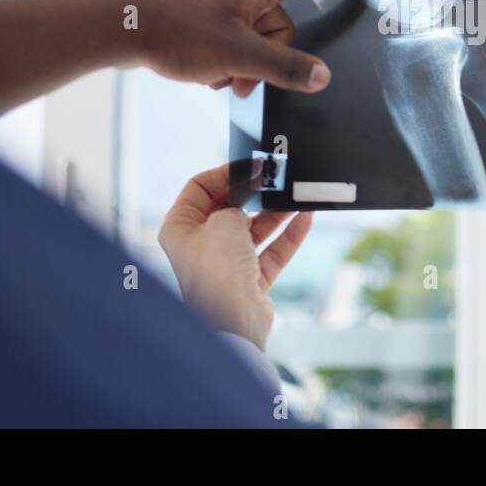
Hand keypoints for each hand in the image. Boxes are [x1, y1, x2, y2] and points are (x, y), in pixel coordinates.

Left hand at [134, 0, 371, 96]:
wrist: (123, 28)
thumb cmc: (178, 32)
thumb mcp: (238, 55)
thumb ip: (285, 67)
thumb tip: (323, 77)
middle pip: (284, 26)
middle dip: (269, 57)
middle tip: (239, 75)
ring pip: (259, 39)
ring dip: (245, 64)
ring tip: (218, 76)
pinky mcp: (210, 13)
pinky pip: (238, 40)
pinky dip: (228, 59)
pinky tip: (207, 71)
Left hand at [158, 162, 312, 350]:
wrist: (234, 319)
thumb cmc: (217, 270)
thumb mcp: (224, 219)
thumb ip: (237, 200)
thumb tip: (250, 189)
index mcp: (180, 227)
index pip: (199, 188)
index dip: (224, 173)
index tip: (249, 166)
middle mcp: (200, 244)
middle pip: (229, 207)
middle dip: (253, 193)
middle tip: (274, 179)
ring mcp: (225, 263)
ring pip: (253, 229)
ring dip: (275, 213)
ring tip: (295, 196)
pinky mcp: (249, 280)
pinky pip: (271, 251)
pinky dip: (288, 235)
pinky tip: (304, 217)